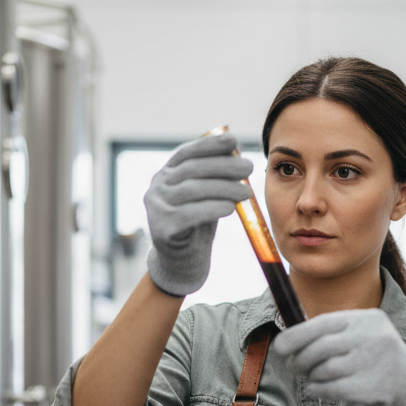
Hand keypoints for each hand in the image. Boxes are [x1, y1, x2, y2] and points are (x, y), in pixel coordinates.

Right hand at [144, 133, 253, 296]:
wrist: (181, 263)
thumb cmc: (196, 225)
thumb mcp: (205, 196)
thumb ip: (214, 176)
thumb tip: (237, 153)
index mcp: (166, 174)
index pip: (187, 152)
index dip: (210, 145)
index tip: (234, 142)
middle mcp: (157, 187)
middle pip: (192, 170)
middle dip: (223, 166)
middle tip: (249, 168)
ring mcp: (156, 207)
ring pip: (193, 190)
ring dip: (223, 188)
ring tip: (246, 193)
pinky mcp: (162, 229)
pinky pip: (190, 214)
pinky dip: (212, 209)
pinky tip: (230, 208)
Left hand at [272, 309, 405, 405]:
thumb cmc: (374, 360)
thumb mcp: (362, 336)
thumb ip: (331, 334)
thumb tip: (286, 341)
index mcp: (368, 318)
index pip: (323, 323)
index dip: (296, 335)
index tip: (280, 347)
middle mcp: (373, 336)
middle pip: (320, 347)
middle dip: (299, 359)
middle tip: (293, 367)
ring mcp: (375, 362)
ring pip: (324, 369)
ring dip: (311, 376)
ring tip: (313, 378)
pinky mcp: (374, 387)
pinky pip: (332, 389)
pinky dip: (317, 390)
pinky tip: (315, 390)